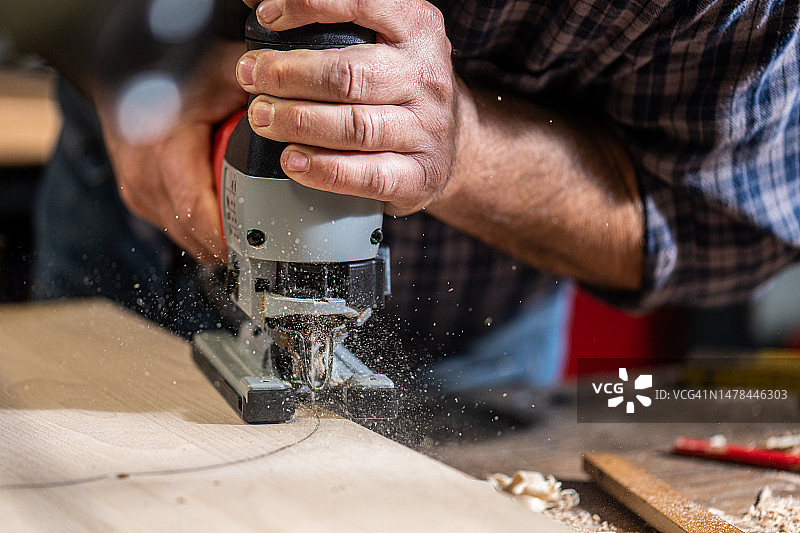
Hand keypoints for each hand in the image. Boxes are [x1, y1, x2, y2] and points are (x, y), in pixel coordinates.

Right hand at [97, 42, 247, 262]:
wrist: (129, 66)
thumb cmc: (178, 67)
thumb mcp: (228, 70)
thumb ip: (264, 91)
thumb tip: (303, 111)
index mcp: (165, 143)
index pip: (194, 207)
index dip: (224, 233)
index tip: (254, 243)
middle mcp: (143, 168)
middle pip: (186, 227)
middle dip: (222, 242)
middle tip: (257, 247)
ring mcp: (135, 182)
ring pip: (176, 229)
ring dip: (206, 238)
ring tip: (239, 238)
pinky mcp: (135, 191)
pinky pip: (167, 221)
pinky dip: (191, 226)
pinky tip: (214, 223)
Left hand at [238, 0, 457, 214]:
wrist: (452, 139)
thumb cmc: (403, 85)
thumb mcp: (383, 39)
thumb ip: (334, 23)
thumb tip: (259, 6)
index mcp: (417, 29)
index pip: (362, 4)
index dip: (308, 7)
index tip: (267, 17)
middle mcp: (426, 77)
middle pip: (349, 75)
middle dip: (288, 75)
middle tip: (252, 77)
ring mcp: (427, 129)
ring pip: (355, 127)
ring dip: (298, 123)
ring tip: (263, 118)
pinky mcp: (420, 174)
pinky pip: (367, 176)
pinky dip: (323, 169)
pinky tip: (294, 160)